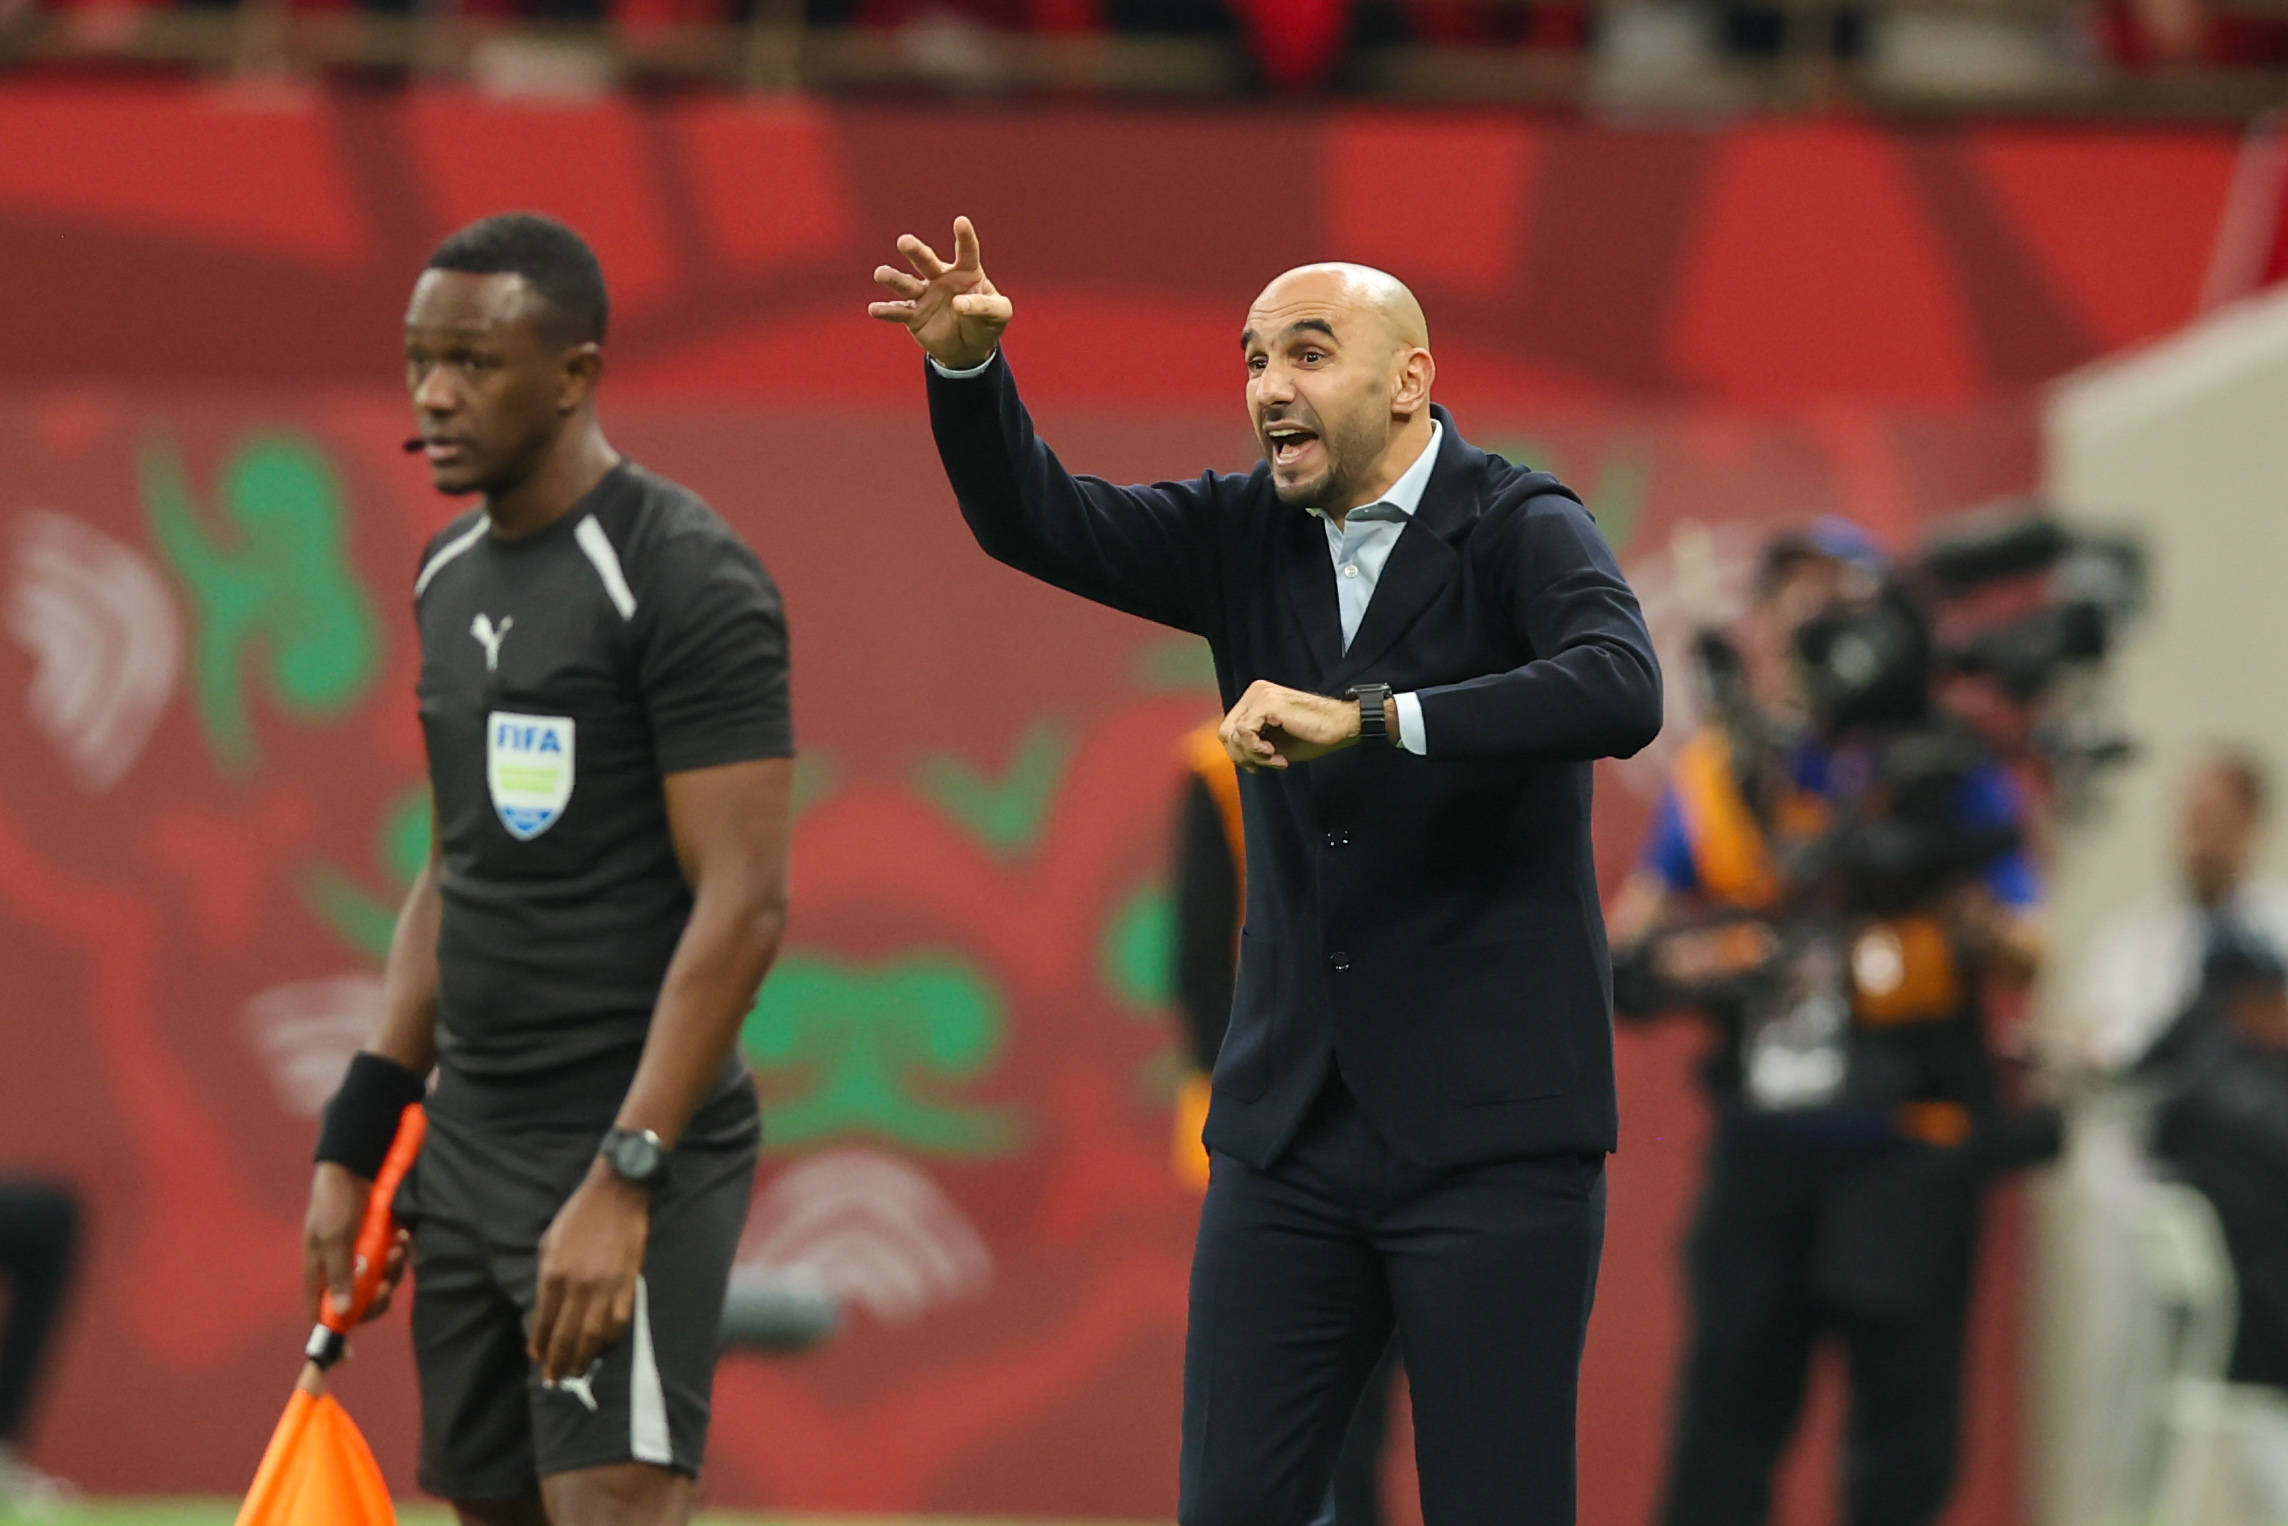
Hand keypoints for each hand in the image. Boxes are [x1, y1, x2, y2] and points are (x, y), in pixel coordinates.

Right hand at [302, 1162, 408, 1326]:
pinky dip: (402, 1253)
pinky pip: (396, 1261)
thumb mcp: (333, 1239)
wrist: (356, 1165)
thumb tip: (343, 1312)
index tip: (348, 1357)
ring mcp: (363, 1258)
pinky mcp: (382, 1244)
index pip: (323, 1316)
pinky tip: (404, 1236)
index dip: (335, 1335)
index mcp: (319, 1275)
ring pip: (383, 1283)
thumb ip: (339, 1275)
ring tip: (398, 1247)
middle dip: (377, 1297)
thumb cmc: (334, 1201)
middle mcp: (341, 1271)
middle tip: (386, 1281)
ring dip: (394, 1270)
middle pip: (360, 1306)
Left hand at [530, 1163, 648, 1382]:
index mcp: (554, 1273)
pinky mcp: (628, 1283)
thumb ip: (545, 1281)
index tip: (537, 1360)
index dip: (539, 1345)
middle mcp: (578, 1285)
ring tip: (576, 1372)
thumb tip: (544, 1314)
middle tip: (554, 1379)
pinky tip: (603, 1349)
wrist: (615, 1194)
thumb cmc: (577, 1217)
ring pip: (593, 1334)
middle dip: (558, 1361)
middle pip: (566, 1334)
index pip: (543, 1321)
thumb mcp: (548, 1245)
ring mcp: (606, 1286)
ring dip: (583, 1357)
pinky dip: (610, 1339)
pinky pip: (619, 1320)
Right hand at [867, 216, 1011, 370]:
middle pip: (927, 261)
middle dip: (915, 251)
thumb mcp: (999, 314)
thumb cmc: (986, 323)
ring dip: (894, 278)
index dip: (964, 237)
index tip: (961, 222)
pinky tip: (874, 309)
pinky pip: (898, 312)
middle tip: (904, 242)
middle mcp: (941, 278)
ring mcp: (924, 296)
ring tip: (880, 274)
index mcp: (966, 271)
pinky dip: (886, 311)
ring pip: (907, 284)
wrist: (969, 349)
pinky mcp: (913, 316)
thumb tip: (958, 303)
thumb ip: (984, 306)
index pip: (966, 251)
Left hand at [1218, 681, 1360, 771]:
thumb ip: (1253, 743)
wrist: (1341, 726)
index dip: (1239, 753)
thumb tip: (1235, 754)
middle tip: (1266, 764)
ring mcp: (1260, 695)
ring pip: (1233, 734)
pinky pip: (1245, 733)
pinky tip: (1277, 754)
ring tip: (1276, 759)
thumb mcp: (1275, 742)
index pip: (1228, 728)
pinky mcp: (1267, 704)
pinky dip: (1258, 751)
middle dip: (1242, 755)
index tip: (1259, 765)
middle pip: (1225, 732)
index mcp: (1256, 697)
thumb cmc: (1313, 734)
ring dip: (1254, 756)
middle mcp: (1255, 691)